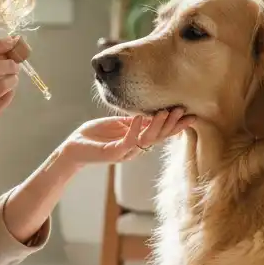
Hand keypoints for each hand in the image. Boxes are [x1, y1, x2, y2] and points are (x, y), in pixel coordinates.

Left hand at [59, 109, 192, 167]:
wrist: (74, 147)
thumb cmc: (95, 135)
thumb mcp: (119, 123)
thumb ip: (136, 120)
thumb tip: (154, 111)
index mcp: (137, 141)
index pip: (160, 133)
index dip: (175, 126)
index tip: (190, 115)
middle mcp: (134, 149)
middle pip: (158, 138)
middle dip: (171, 125)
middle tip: (182, 111)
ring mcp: (125, 152)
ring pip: (147, 141)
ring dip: (157, 126)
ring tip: (164, 112)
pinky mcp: (113, 153)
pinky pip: (128, 141)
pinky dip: (135, 129)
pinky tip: (139, 117)